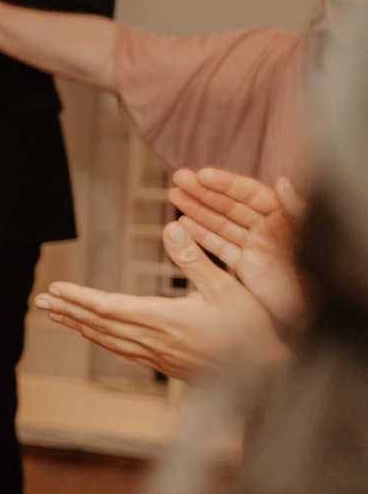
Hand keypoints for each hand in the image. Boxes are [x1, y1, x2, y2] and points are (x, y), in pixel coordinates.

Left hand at [37, 219, 288, 380]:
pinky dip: (104, 341)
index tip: (55, 289)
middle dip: (68, 311)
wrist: (274, 375)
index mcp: (164, 319)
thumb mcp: (228, 287)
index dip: (78, 298)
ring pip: (109, 341)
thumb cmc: (254, 329)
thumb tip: (170, 225)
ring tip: (58, 315)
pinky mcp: (168, 365)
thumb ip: (195, 257)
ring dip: (81, 326)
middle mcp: (155, 340)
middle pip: (100, 325)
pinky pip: (125, 352)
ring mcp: (160, 356)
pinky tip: (98, 336)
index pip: (108, 308)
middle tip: (41, 301)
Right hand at [167, 168, 306, 328]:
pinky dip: (201, 236)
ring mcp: (256, 249)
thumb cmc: (319, 280)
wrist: (313, 318)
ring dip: (197, 210)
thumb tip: (283, 182)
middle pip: (231, 206)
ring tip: (173, 196)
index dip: (225, 183)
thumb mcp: (312, 241)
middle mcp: (269, 231)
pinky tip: (184, 225)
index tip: (201, 176)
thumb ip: (298, 210)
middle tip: (178, 180)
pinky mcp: (247, 268)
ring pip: (221, 224)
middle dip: (203, 192)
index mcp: (286, 220)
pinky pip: (221, 247)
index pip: (251, 194)